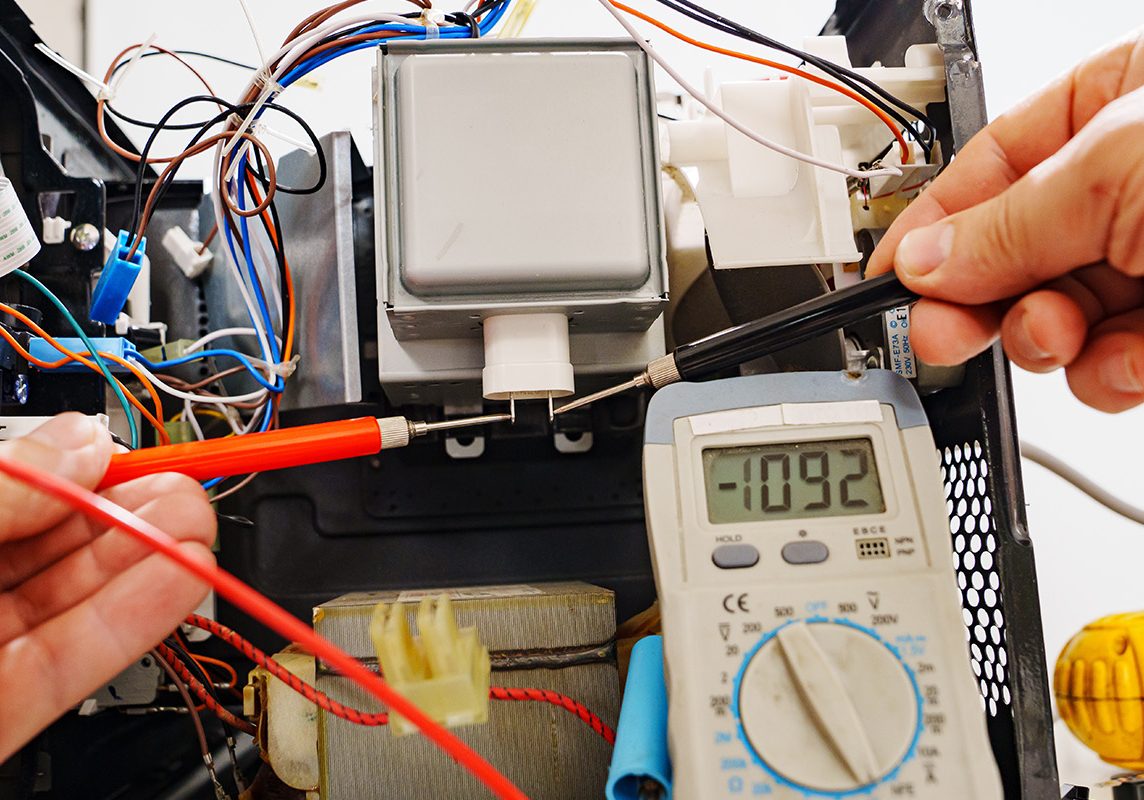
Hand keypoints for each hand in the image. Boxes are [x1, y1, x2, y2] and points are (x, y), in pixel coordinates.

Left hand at [0, 414, 216, 761]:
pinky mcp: (4, 712)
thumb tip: (84, 442)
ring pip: (77, 600)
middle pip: (57, 546)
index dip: (83, 470)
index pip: (18, 491)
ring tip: (204, 531)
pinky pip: (77, 660)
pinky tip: (183, 582)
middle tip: (192, 493)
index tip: (141, 455)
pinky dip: (136, 622)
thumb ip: (4, 486)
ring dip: (150, 563)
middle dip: (133, 516)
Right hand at [869, 30, 1143, 411]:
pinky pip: (1108, 363)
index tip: (885, 277)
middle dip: (974, 298)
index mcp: (1113, 106)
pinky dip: (1104, 376)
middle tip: (939, 330)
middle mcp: (1131, 184)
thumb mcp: (1119, 171)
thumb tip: (922, 261)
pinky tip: (1123, 364)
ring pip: (1051, 315)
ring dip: (1040, 339)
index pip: (988, 167)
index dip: (931, 225)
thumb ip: (1008, 224)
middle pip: (1009, 251)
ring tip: (1055, 336)